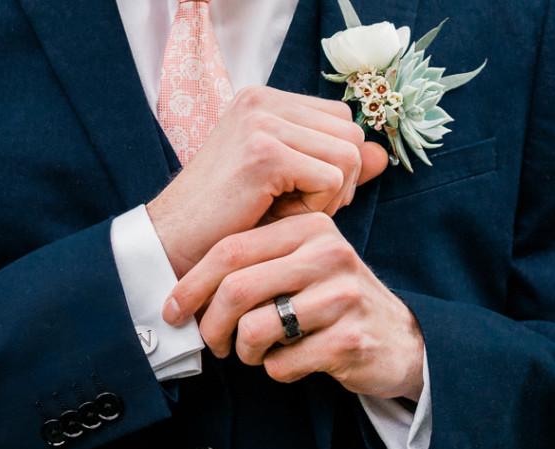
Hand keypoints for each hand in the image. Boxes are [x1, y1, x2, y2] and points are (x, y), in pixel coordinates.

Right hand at [146, 85, 387, 278]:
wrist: (172, 243)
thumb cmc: (225, 219)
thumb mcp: (287, 186)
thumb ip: (333, 166)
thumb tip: (382, 156)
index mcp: (264, 100)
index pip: (341, 120)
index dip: (335, 163)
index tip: (304, 194)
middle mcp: (262, 100)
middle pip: (351, 134)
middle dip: (339, 180)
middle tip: (301, 209)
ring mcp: (261, 121)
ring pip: (348, 154)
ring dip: (329, 196)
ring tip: (290, 212)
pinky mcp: (264, 151)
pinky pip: (331, 177)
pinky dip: (317, 206)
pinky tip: (282, 217)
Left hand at [162, 213, 424, 399]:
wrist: (401, 340)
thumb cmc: (335, 302)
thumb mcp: (304, 265)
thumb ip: (257, 261)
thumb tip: (183, 286)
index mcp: (310, 227)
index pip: (231, 249)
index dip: (191, 284)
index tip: (172, 310)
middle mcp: (329, 254)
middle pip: (236, 289)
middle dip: (211, 325)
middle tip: (214, 344)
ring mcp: (343, 296)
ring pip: (255, 329)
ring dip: (246, 352)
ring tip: (259, 353)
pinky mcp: (351, 340)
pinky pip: (282, 363)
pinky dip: (277, 370)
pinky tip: (294, 362)